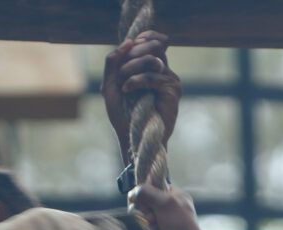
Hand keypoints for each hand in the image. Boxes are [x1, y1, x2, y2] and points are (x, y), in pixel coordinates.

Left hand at [104, 31, 180, 160]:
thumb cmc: (122, 113)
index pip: (153, 39)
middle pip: (153, 45)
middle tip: (120, 73)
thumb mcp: (110, 84)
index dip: (140, 39)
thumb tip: (128, 41)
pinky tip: (127, 89)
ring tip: (122, 83)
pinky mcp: (172, 91)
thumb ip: (113, 61)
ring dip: (131, 68)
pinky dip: (136, 81)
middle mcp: (164, 70)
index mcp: (152, 65)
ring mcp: (170, 79)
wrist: (132, 138)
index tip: (127, 50)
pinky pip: (153, 77)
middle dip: (131, 55)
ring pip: (151, 59)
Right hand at [129, 183, 231, 229]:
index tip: (141, 198)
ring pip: (147, 214)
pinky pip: (149, 226)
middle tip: (151, 215)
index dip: (145, 191)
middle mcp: (170, 205)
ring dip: (146, 219)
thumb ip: (148, 193)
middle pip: (148, 200)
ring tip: (153, 224)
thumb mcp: (165, 203)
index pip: (154, 185)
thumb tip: (134, 191)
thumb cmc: (182, 227)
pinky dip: (149, 229)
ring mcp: (166, 219)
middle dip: (145, 207)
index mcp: (175, 194)